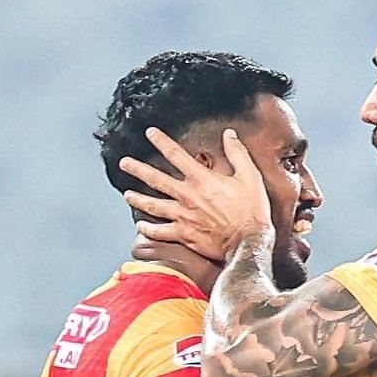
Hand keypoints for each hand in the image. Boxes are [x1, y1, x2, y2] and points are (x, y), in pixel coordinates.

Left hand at [119, 127, 273, 261]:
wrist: (248, 243)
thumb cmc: (251, 211)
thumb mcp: (250, 177)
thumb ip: (237, 153)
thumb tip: (229, 135)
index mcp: (202, 180)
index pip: (176, 155)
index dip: (161, 141)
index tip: (150, 133)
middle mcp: (187, 196)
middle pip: (156, 179)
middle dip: (138, 169)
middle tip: (124, 163)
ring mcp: (183, 217)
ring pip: (153, 206)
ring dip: (138, 199)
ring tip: (126, 195)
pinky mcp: (184, 235)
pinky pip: (160, 232)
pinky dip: (148, 229)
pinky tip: (140, 226)